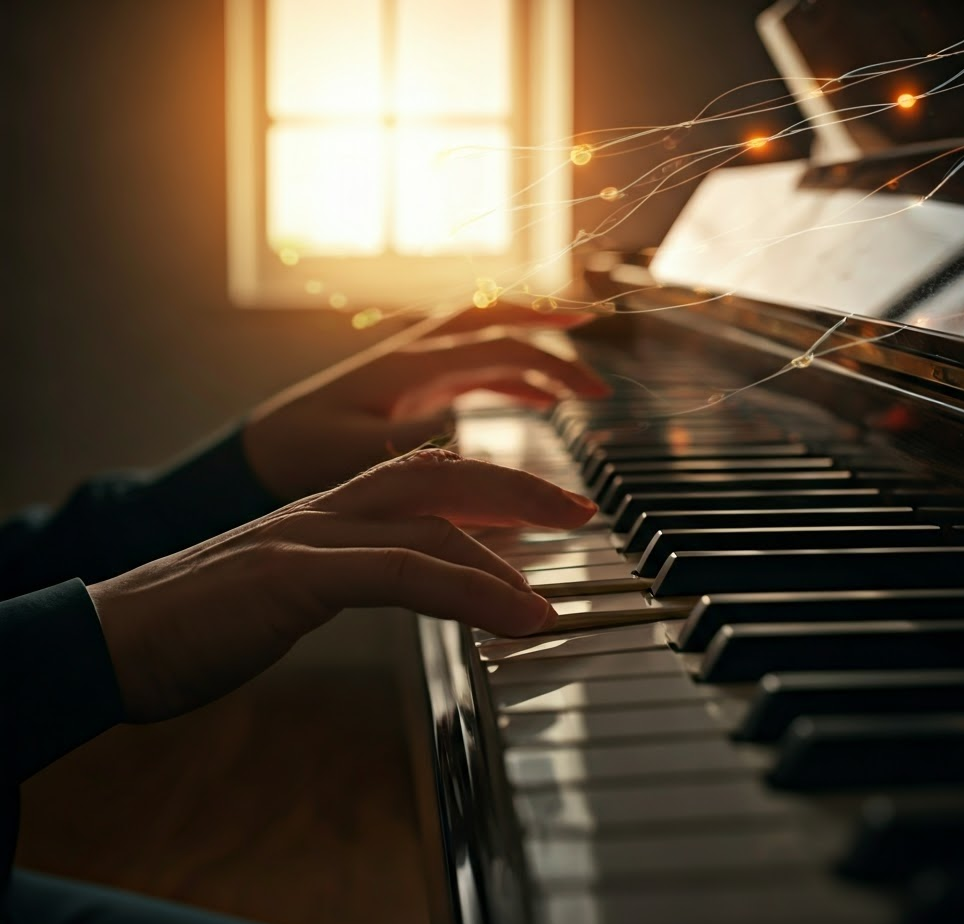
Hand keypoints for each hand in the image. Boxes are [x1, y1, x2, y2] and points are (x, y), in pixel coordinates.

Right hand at [88, 449, 596, 723]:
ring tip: (558, 591)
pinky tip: (520, 618)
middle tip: (578, 510)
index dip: (486, 487)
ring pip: (431, 519)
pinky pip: (403, 574)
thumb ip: (346, 577)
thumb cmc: (198, 621)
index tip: (539, 508)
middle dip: (518, 489)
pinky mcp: (296, 575)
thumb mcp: (287, 591)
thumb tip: (399, 586)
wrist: (112, 638)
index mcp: (325, 512)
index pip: (421, 479)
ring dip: (508, 550)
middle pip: (441, 475)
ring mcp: (310, 536)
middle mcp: (325, 510)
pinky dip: (472, 592)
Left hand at [241, 301, 609, 500]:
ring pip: (487, 342)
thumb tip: (465, 431)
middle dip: (549, 325)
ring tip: (576, 383)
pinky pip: (474, 371)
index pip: (498, 346)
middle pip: (496, 318)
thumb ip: (407, 443)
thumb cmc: (296, 454)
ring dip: (535, 353)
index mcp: (409, 365)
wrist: (259, 455)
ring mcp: (415, 369)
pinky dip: (512, 380)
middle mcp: (416, 355)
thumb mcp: (351, 454)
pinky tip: (535, 401)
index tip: (592, 391)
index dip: (552, 361)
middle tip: (596, 341)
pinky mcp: (412, 389)